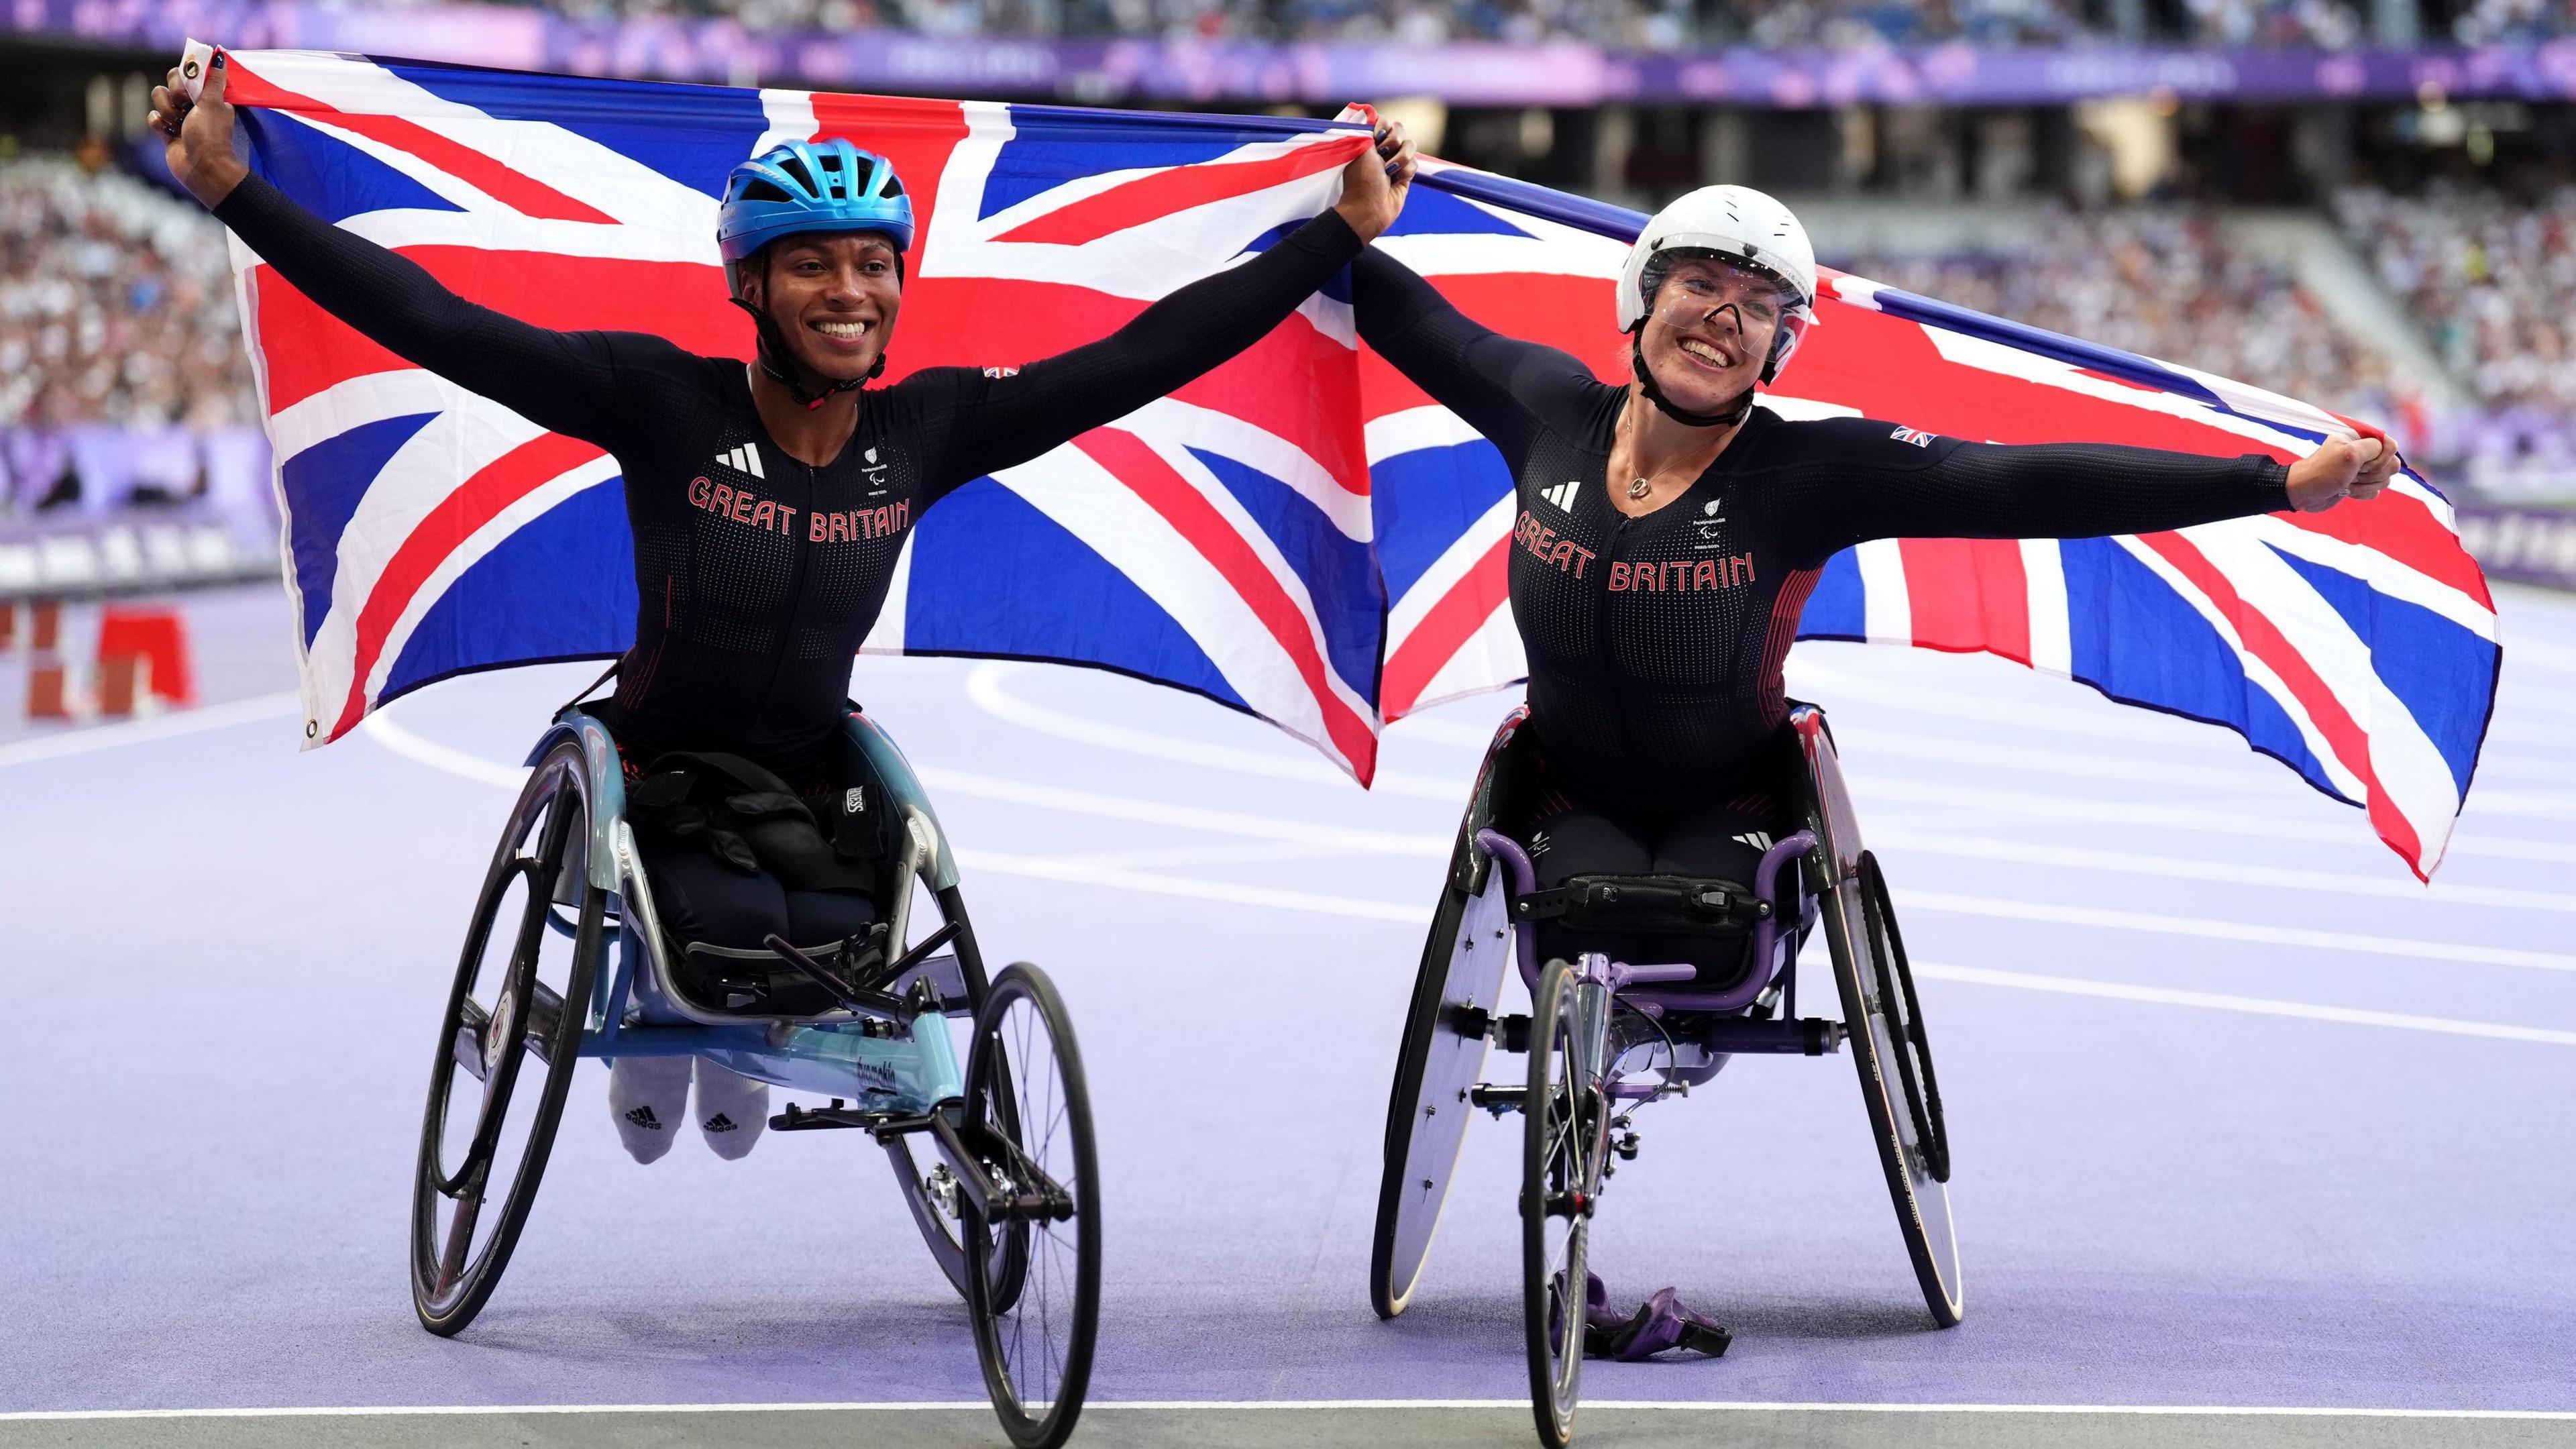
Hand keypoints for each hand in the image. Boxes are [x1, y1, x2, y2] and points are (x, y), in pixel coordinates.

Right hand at [149, 49, 248, 208]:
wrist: (202, 169)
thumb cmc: (211, 136)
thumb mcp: (213, 103)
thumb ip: (213, 79)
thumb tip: (220, 56)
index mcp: (207, 96)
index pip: (184, 73)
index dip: (181, 79)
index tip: (189, 90)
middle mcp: (193, 105)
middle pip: (169, 84)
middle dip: (173, 95)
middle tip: (185, 108)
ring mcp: (179, 118)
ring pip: (159, 100)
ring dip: (167, 111)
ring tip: (179, 125)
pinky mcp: (167, 131)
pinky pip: (153, 117)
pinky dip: (159, 124)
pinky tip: (170, 134)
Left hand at [1331, 120, 1414, 243]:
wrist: (1370, 207)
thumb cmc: (1361, 179)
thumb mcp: (1360, 147)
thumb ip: (1366, 127)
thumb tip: (1369, 111)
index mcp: (1368, 141)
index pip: (1383, 121)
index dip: (1382, 126)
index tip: (1375, 136)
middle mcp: (1382, 149)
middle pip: (1400, 129)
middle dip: (1393, 140)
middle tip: (1381, 153)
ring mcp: (1395, 161)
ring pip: (1410, 146)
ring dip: (1400, 158)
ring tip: (1389, 171)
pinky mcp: (1406, 174)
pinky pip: (1414, 164)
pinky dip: (1405, 172)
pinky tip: (1395, 181)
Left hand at [2284, 433, 2401, 512]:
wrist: (2303, 493)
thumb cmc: (2323, 473)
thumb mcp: (2349, 454)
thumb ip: (2374, 447)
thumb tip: (2389, 449)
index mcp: (2360, 439)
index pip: (2390, 445)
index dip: (2381, 458)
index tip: (2362, 464)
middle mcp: (2363, 451)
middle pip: (2392, 464)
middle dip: (2373, 474)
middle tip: (2352, 475)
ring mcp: (2362, 468)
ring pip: (2385, 478)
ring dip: (2366, 485)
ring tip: (2346, 484)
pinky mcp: (2360, 483)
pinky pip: (2376, 490)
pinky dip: (2363, 493)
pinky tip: (2347, 492)